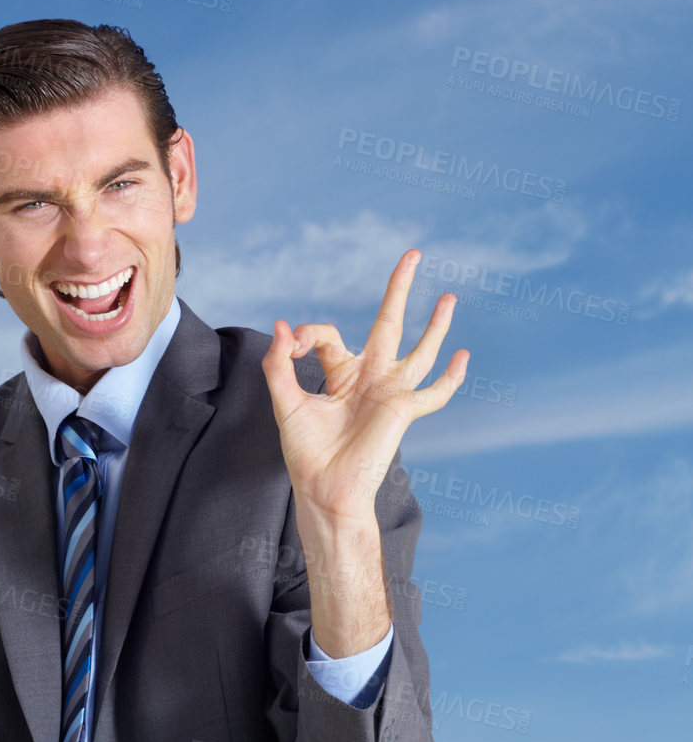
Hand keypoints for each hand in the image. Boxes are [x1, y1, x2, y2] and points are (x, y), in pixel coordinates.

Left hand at [261, 249, 467, 527]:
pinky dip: (451, 378)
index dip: (307, 333)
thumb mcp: (286, 403)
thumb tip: (281, 325)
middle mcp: (370, 378)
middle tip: (413, 254)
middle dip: (400, 288)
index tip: (289, 345)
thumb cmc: (306, 453)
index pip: (329, 335)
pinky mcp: (402, 409)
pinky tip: (462, 357)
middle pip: (389, 322)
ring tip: (448, 296)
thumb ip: (279, 365)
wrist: (323, 488)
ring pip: (420, 350)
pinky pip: (434, 393)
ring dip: (435, 324)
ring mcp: (390, 392)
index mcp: (342, 374)